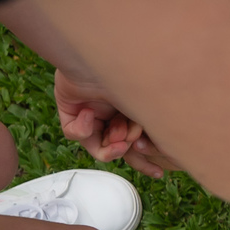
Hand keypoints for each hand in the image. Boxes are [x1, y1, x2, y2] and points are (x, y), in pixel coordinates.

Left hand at [53, 69, 180, 177]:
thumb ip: (153, 132)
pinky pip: (75, 135)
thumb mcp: (149, 109)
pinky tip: (89, 112)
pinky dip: (83, 129)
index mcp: (133, 111)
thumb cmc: (136, 75)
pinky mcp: (70, 112)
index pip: (138, 141)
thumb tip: (144, 150)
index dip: (146, 161)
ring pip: (97, 146)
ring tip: (118, 135)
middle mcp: (112, 114)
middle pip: (116, 147)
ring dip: (110, 144)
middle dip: (124, 148)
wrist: (106, 55)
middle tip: (129, 141)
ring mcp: (91, 114)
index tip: (159, 175)